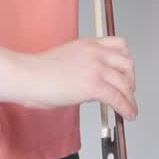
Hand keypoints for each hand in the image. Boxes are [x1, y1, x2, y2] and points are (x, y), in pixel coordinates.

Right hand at [15, 36, 137, 120]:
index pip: (120, 45)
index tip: (126, 73)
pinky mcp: (93, 85)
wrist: (27, 75)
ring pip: (125, 83)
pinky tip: (127, 115)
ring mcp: (96, 68)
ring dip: (130, 98)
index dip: (126, 61)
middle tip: (129, 92)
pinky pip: (117, 98)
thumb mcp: (66, 58)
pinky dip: (126, 108)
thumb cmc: (37, 70)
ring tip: (131, 108)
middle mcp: (96, 53)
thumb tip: (91, 82)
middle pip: (127, 64)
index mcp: (88, 44)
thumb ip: (83, 65)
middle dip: (131, 80)